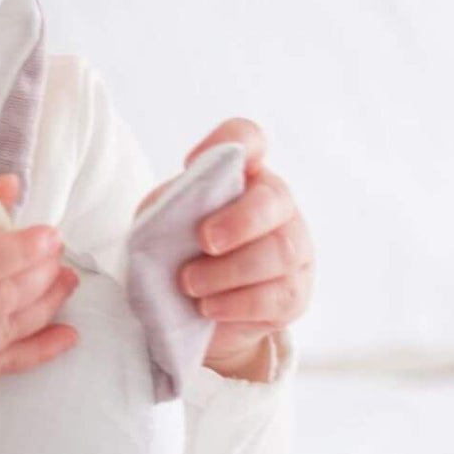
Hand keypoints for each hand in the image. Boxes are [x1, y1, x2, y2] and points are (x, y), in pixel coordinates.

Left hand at [139, 118, 313, 381]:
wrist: (186, 312)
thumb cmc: (175, 254)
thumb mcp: (160, 225)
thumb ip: (168, 210)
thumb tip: (178, 212)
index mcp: (241, 177)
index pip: (248, 140)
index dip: (230, 141)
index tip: (192, 161)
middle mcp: (276, 207)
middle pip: (274, 200)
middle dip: (239, 221)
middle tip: (204, 241)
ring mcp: (293, 250)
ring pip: (279, 253)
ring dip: (228, 271)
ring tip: (190, 284)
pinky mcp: (293, 294)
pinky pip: (277, 296)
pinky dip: (237, 304)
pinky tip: (208, 308)